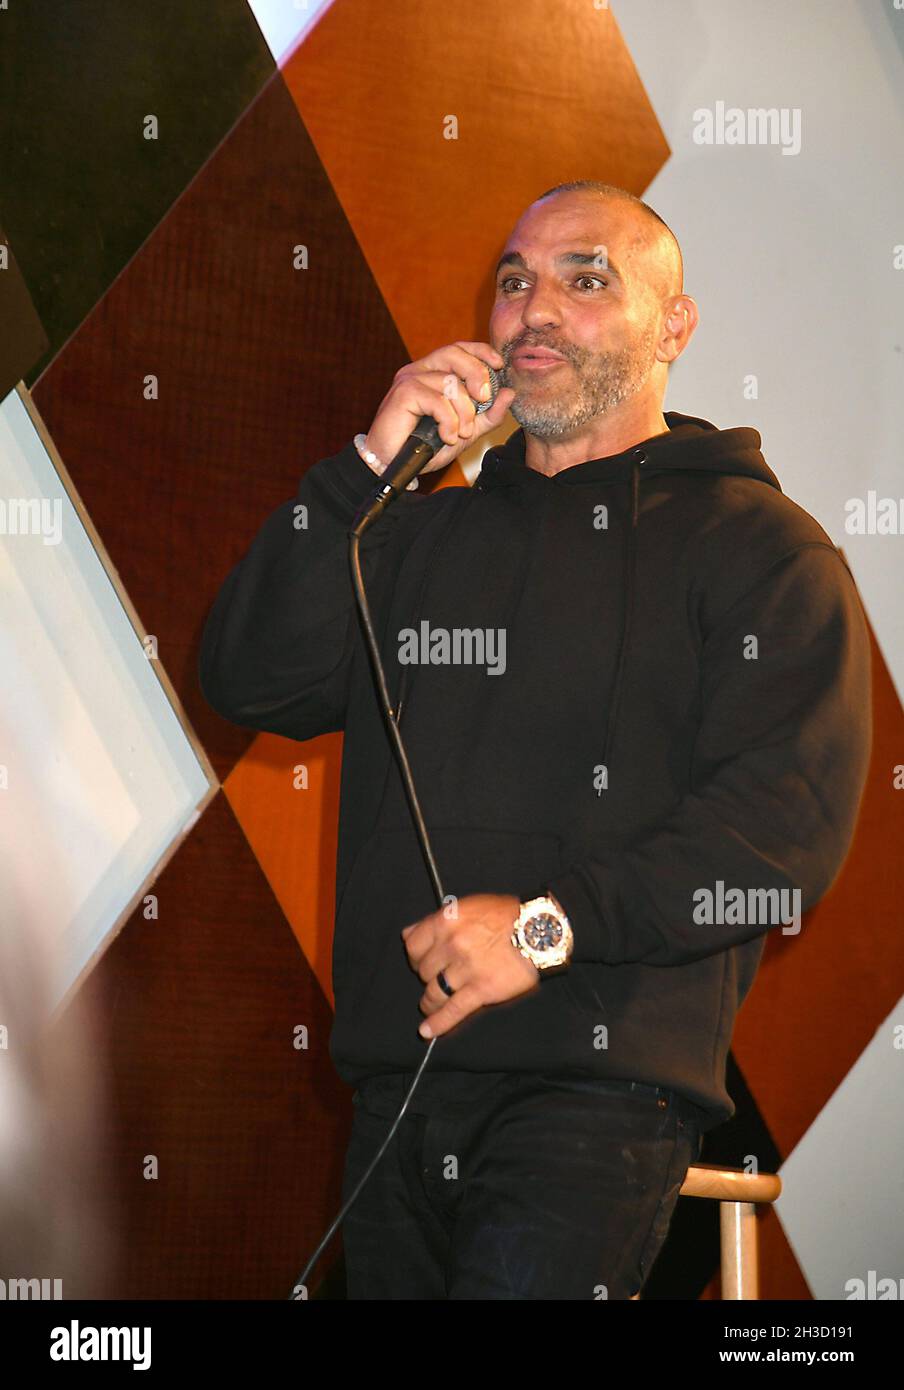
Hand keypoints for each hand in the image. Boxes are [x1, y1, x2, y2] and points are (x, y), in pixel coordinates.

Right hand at [364, 342, 515, 476]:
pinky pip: (438, 400)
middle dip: (476, 373)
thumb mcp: (466, 431)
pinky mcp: (403, 393)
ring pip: (450, 382)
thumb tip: (510, 393)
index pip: (459, 349)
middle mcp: (420, 370)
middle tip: (484, 399)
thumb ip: (488, 415)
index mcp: (433, 373)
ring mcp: (409, 379)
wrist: (394, 465)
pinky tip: (447, 437)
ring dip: (463, 412)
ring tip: (461, 434)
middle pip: (454, 353)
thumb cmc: (424, 447)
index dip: (481, 352)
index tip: (499, 365)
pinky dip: (448, 422)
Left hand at [400, 893, 538, 1038]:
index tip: (421, 960)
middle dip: (427, 975)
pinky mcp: (481, 990)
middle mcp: (453, 944)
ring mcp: (466, 969)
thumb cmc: (506, 915)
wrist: (540, 929)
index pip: (413, 944)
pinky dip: (438, 1023)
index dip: (416, 955)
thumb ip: (437, 921)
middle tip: (437, 977)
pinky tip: (427, 1031)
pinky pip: (453, 1010)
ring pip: (434, 992)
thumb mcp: (468, 906)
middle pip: (423, 970)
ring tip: (429, 1004)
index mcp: (447, 921)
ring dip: (429, 1001)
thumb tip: (407, 934)